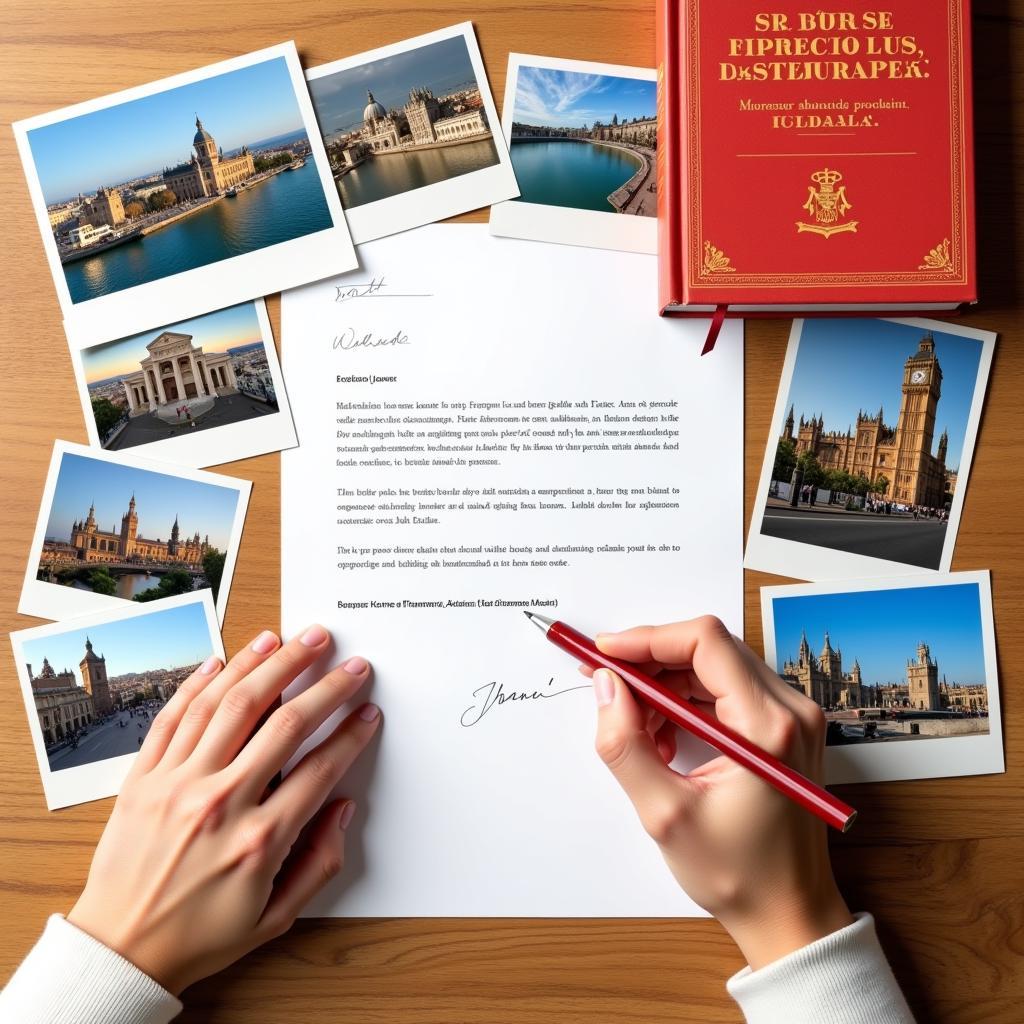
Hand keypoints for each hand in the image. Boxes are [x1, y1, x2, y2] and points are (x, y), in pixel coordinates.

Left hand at [66, 625, 380, 994]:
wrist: (120, 949)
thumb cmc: (199, 935)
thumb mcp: (275, 918)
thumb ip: (319, 864)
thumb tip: (342, 809)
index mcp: (258, 841)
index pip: (321, 767)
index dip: (351, 732)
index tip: (367, 710)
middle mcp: (219, 803)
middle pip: (284, 723)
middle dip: (324, 684)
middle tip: (346, 660)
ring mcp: (177, 785)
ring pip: (229, 704)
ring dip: (265, 665)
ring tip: (291, 638)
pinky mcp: (143, 778)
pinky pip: (174, 717)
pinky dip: (199, 682)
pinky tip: (224, 659)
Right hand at [591, 616, 851, 969]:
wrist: (789, 912)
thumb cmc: (739, 874)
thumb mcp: (664, 814)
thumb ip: (626, 745)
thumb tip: (605, 687)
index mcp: (768, 727)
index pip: (704, 642)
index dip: (647, 639)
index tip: (605, 653)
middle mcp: (790, 710)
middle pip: (709, 648)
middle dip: (651, 662)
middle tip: (609, 686)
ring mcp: (793, 717)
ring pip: (715, 666)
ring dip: (667, 686)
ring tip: (639, 731)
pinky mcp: (785, 727)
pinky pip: (728, 689)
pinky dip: (687, 702)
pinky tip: (665, 740)